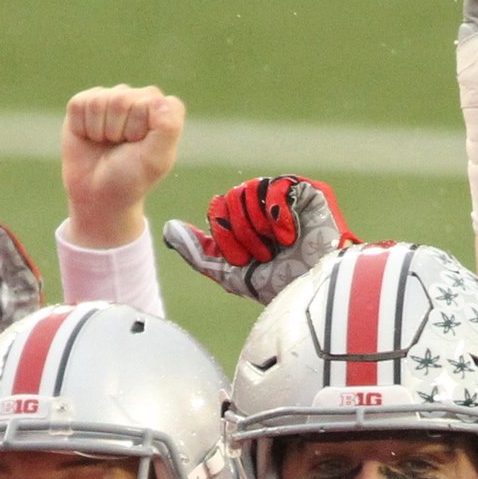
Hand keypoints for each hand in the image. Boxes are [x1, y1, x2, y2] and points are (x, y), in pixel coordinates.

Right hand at [60, 85, 184, 248]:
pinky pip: (79, 105)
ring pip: (98, 102)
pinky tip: (89, 137)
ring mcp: (111, 98)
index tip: (138, 148)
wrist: (98, 195)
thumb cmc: (131, 178)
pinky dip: (80, 127)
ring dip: (98, 130)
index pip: (149, 102)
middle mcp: (137, 97)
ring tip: (105, 144)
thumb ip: (168, 127)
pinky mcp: (85, 104)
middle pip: (120, 100)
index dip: (138, 129)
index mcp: (162, 108)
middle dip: (116, 130)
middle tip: (120, 148)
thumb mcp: (157, 159)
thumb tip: (157, 99)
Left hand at [162, 175, 358, 305]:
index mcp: (244, 219)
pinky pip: (278, 188)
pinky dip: (279, 217)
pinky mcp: (308, 192)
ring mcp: (286, 196)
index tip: (242, 259)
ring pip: (252, 191)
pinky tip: (290, 235)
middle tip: (261, 255)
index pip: (217, 207)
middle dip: (242, 232)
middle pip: (232, 198)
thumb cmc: (274, 285)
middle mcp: (263, 204)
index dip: (224, 234)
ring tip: (277, 247)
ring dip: (260, 227)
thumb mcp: (227, 273)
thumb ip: (197, 251)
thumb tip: (167, 229)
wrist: (310, 290)